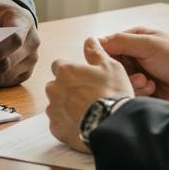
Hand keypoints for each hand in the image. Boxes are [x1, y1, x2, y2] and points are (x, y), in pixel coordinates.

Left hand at [45, 37, 133, 151]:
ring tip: (86, 111)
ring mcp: (54, 110)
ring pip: (56, 104)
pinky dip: (67, 123)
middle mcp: (54, 89)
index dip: (71, 71)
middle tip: (87, 96)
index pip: (59, 65)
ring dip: (66, 106)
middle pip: (56, 85)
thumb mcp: (110, 67)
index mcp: (65, 71)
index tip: (83, 78)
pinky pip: (58, 123)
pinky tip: (82, 124)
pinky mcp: (56, 129)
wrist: (114, 126)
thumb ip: (96, 52)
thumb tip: (90, 40)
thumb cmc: (113, 93)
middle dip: (67, 89)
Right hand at [99, 26, 168, 104]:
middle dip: (121, 75)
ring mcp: (136, 75)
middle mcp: (131, 58)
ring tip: (148, 84)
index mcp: (131, 41)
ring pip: (119, 83)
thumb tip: (94, 42)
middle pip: (110, 69)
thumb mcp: (149, 44)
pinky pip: (129, 94)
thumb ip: (121, 42)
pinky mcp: (142, 92)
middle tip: (138, 77)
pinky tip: (152, 90)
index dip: (104, 59)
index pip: (105, 48)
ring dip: (132, 85)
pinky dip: (139, 93)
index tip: (110, 66)